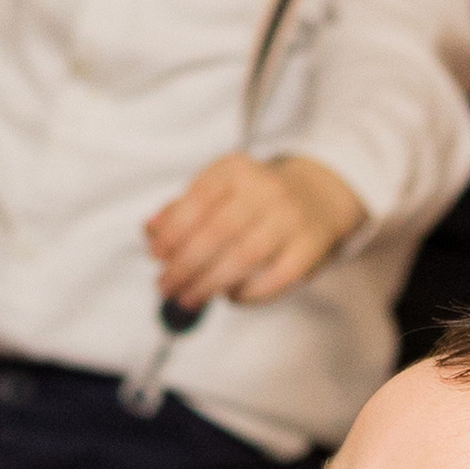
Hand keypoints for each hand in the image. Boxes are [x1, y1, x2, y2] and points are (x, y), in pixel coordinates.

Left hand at [145, 155, 365, 314]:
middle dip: (185, 265)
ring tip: (187, 298)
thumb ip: (182, 209)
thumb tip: (150, 231)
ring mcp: (291, 219)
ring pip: (243, 258)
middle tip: (165, 287)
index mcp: (237, 170)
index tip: (156, 256)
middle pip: (218, 232)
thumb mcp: (219, 190)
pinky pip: (274, 279)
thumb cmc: (254, 200)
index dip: (173, 231)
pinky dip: (246, 293)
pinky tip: (228, 296)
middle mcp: (266, 189)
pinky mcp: (309, 248)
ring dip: (208, 283)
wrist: (318, 197)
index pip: (198, 199)